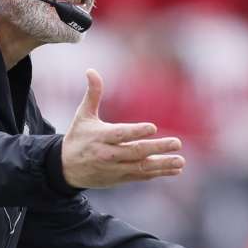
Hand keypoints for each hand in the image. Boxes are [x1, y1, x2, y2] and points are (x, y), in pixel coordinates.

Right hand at [61, 69, 184, 188]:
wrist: (66, 169)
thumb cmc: (78, 137)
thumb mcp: (82, 115)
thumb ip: (92, 94)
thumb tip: (91, 70)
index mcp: (99, 137)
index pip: (120, 134)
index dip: (136, 132)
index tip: (153, 128)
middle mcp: (108, 154)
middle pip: (135, 151)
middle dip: (157, 148)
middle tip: (177, 143)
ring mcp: (115, 168)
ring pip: (141, 167)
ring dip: (162, 164)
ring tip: (181, 161)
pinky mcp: (120, 177)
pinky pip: (141, 176)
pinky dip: (159, 172)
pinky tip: (175, 169)